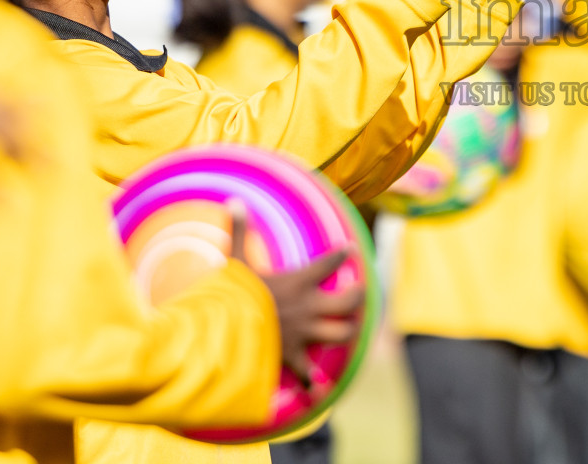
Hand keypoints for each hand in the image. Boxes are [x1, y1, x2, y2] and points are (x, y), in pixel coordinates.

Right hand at [229, 201, 364, 384]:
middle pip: (349, 301)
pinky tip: (318, 387)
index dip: (342, 254)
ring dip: (347, 331)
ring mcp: (305, 333)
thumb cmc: (232, 295)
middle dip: (357, 296)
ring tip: (350, 327)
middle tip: (360, 291)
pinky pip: (308, 373)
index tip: (350, 250)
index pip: (329, 263)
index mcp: (299, 282)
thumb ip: (238, 230)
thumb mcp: (235, 261)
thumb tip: (233, 200)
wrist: (227, 334)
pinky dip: (312, 381)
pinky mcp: (293, 357)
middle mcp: (309, 307)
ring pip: (341, 333)